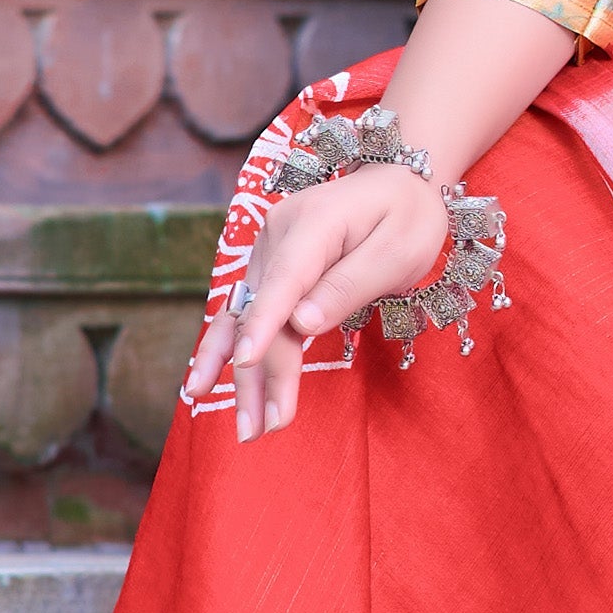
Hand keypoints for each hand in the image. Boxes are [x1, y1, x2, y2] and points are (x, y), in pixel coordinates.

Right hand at [180, 167, 454, 444]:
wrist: (399, 183)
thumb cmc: (408, 216)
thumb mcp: (399, 248)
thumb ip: (350, 284)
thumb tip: (302, 324)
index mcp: (313, 222)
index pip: (284, 280)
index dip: (264, 324)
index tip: (247, 363)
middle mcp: (277, 235)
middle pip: (261, 311)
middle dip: (259, 373)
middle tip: (262, 429)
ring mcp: (269, 253)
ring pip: (246, 319)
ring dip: (241, 374)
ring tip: (244, 426)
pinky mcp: (270, 270)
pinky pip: (248, 315)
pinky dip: (232, 351)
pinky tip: (205, 384)